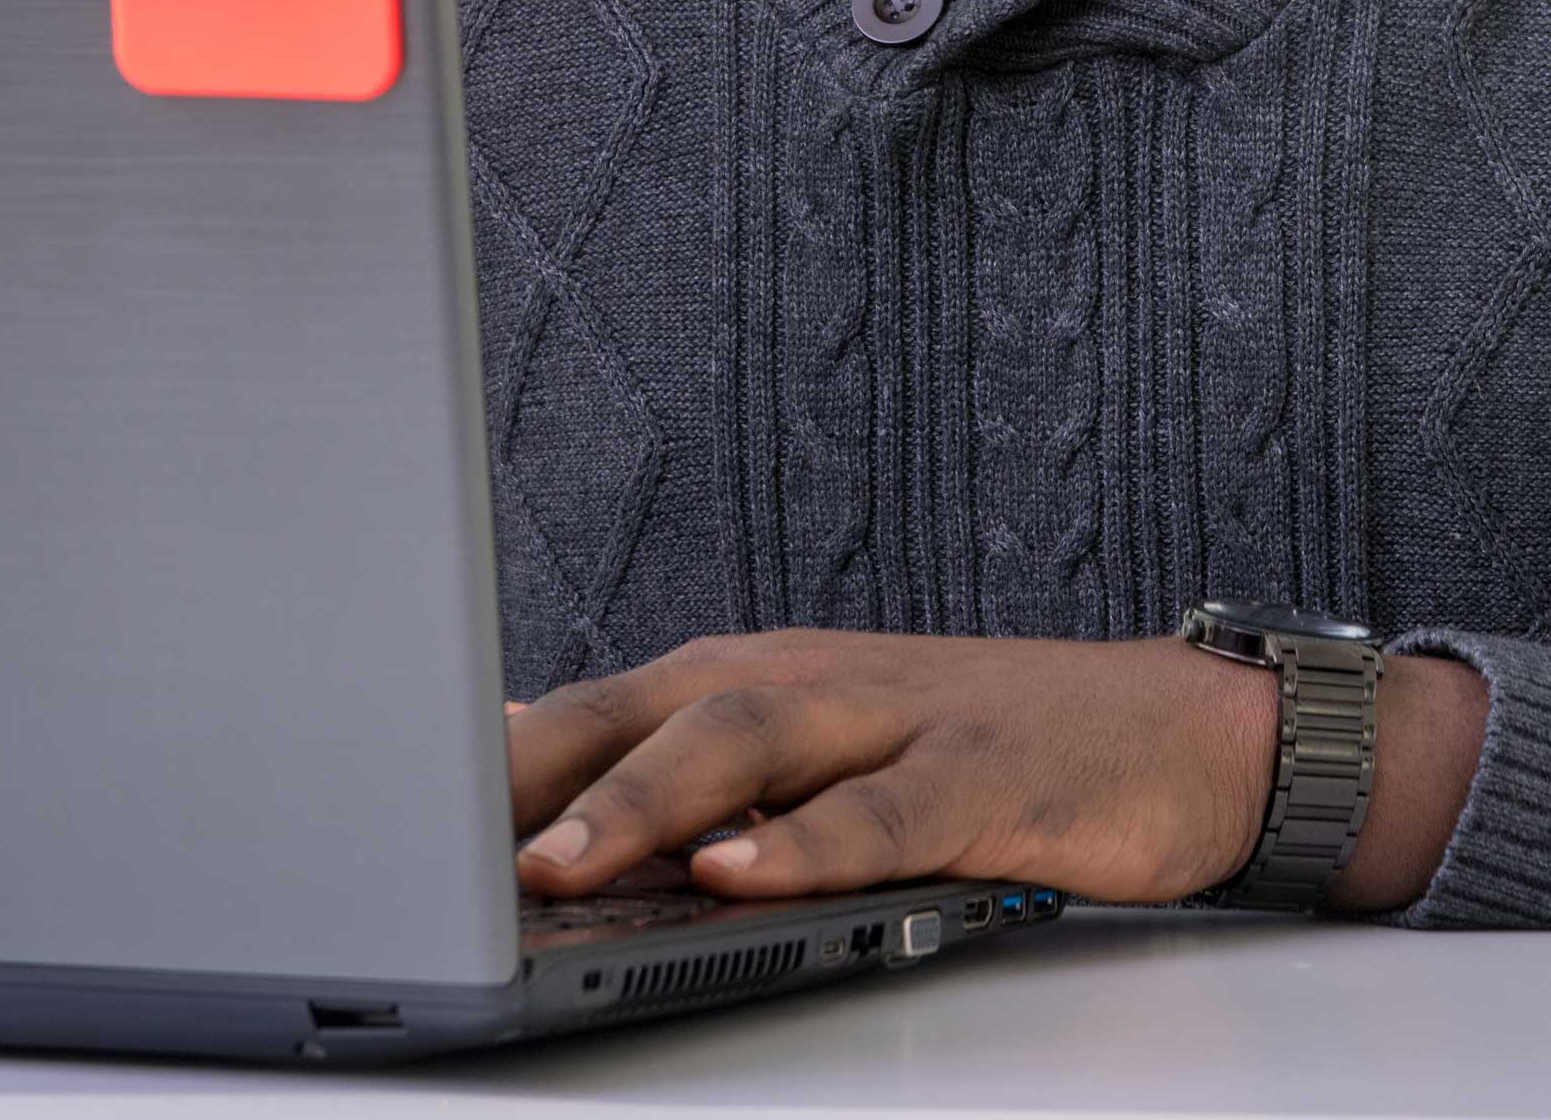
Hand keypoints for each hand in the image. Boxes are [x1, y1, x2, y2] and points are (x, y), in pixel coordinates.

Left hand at [505, 629, 1487, 911]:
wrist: (1182, 737)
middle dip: (527, 775)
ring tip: (556, 865)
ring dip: (642, 804)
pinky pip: (883, 811)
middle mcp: (809, 681)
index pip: (590, 709)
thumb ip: (692, 804)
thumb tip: (532, 846)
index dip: (477, 763)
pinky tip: (740, 870)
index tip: (368, 812)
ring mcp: (900, 719)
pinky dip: (804, 841)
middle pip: (643, 709)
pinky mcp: (984, 775)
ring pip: (746, 745)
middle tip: (420, 839)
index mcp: (752, 680)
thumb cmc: (978, 760)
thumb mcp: (820, 771)